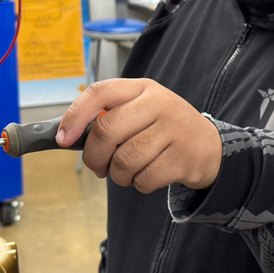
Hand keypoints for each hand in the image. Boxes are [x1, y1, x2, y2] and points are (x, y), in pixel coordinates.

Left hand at [57, 79, 222, 193]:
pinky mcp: (184, 157)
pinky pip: (144, 179)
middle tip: (98, 167)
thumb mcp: (142, 111)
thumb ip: (110, 117)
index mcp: (143, 88)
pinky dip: (139, 184)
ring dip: (118, 175)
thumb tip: (67, 137)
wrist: (210, 147)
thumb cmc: (166, 130)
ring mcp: (174, 129)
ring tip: (128, 172)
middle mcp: (160, 103)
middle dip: (94, 157)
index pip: (100, 92)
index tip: (63, 138)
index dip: (75, 116)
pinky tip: (149, 176)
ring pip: (124, 160)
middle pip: (106, 131)